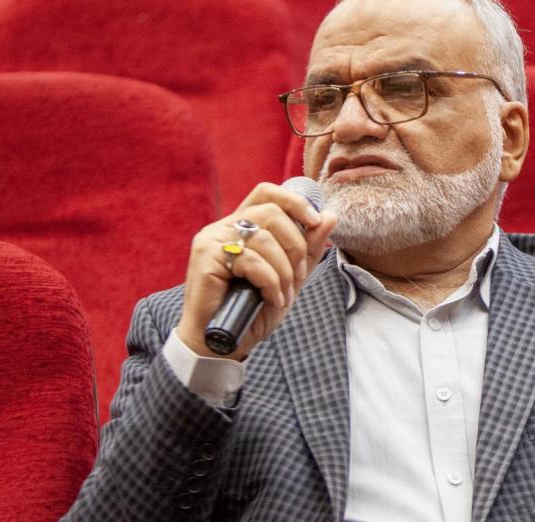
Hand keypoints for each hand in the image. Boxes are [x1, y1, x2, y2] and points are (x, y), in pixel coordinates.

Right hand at [175, 182, 336, 360]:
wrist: (222, 342)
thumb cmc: (252, 310)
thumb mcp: (289, 277)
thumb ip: (308, 249)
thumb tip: (329, 216)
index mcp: (241, 226)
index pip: (267, 192)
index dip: (294, 201)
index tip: (315, 221)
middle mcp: (223, 227)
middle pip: (270, 212)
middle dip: (295, 245)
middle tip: (298, 275)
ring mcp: (211, 240)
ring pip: (264, 238)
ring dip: (284, 270)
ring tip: (283, 294)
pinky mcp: (205, 257)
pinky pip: (251, 260)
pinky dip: (270, 282)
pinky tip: (271, 299)